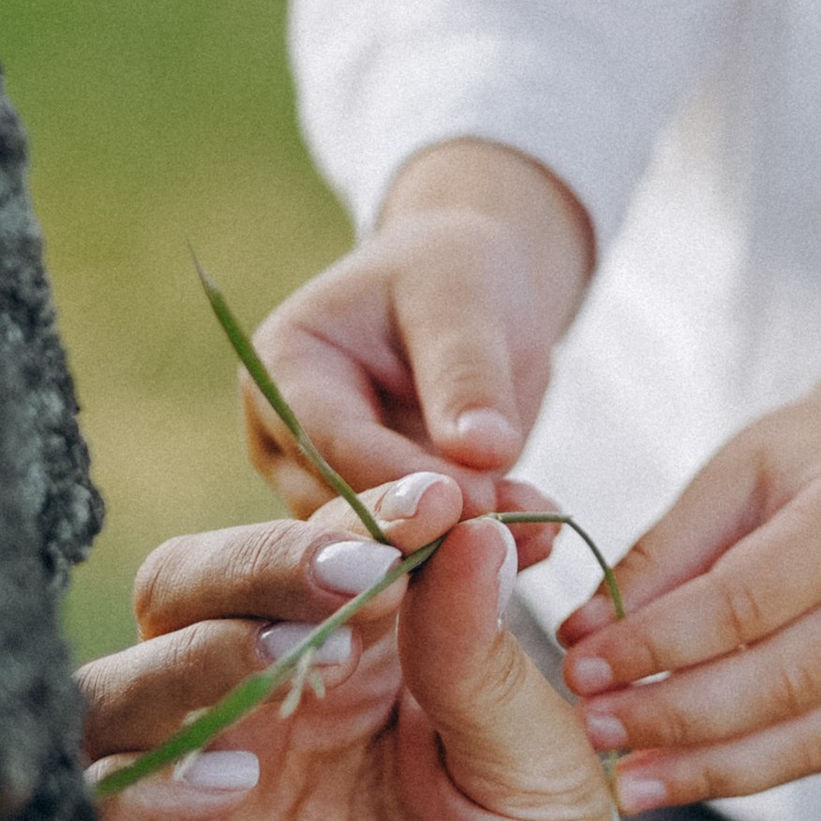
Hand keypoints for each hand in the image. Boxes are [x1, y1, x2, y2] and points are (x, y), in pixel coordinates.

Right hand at [82, 476, 695, 820]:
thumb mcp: (542, 767)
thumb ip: (481, 652)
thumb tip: (462, 519)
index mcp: (360, 662)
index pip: (314, 547)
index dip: (359, 508)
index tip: (433, 497)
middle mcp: (265, 721)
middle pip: (186, 597)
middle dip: (253, 567)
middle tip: (343, 572)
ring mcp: (206, 817)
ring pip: (108, 701)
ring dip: (176, 666)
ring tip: (271, 673)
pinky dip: (128, 796)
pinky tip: (223, 789)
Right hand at [241, 139, 593, 533]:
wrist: (474, 292)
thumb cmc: (454, 272)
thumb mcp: (462, 299)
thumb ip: (466, 373)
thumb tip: (483, 452)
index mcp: (280, 370)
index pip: (328, 441)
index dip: (398, 478)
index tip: (474, 501)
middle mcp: (285, 441)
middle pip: (341, 509)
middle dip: (428, 529)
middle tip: (509, 539)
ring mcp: (325, 487)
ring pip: (383, 543)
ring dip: (461, 548)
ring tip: (540, 535)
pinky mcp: (377, 517)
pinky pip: (423, 546)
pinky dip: (481, 546)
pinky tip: (540, 540)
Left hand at [557, 318, 820, 808]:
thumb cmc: (811, 464)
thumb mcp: (733, 475)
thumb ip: (662, 556)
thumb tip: (581, 636)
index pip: (746, 601)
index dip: (658, 644)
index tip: (582, 666)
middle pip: (780, 682)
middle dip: (674, 715)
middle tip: (593, 728)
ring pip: (806, 740)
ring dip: (705, 768)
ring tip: (626, 780)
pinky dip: (746, 772)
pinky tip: (682, 775)